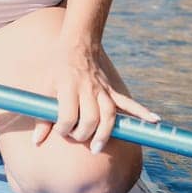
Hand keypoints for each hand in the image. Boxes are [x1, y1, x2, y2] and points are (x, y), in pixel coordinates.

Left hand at [35, 39, 159, 154]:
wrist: (77, 45)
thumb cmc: (58, 68)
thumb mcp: (44, 87)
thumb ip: (42, 117)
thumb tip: (37, 142)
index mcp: (68, 87)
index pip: (68, 115)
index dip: (63, 128)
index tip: (59, 132)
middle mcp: (87, 89)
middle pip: (90, 118)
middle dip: (83, 134)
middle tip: (77, 138)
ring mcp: (102, 89)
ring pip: (108, 114)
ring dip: (105, 133)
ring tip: (98, 148)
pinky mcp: (112, 90)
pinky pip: (128, 103)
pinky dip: (142, 112)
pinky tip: (154, 121)